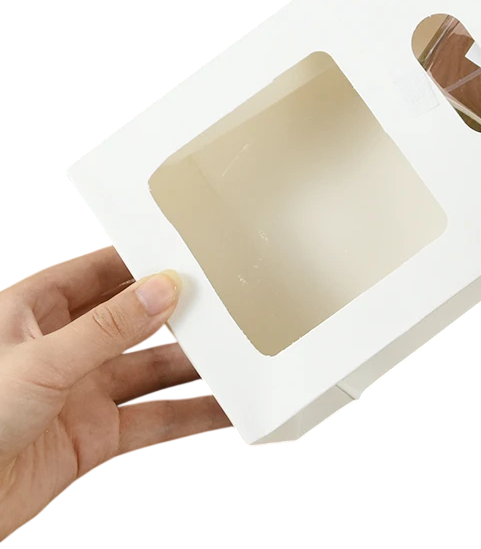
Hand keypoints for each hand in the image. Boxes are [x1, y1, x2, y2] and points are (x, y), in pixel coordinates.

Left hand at [0, 249, 229, 538]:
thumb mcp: (38, 363)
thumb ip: (106, 328)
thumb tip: (162, 289)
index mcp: (35, 311)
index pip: (102, 271)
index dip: (145, 260)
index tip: (191, 252)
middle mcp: (63, 347)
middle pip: (136, 319)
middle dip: (180, 311)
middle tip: (226, 301)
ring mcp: (81, 391)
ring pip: (152, 368)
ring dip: (194, 363)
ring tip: (237, 351)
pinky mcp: (95, 436)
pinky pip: (155, 418)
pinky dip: (193, 414)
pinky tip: (224, 407)